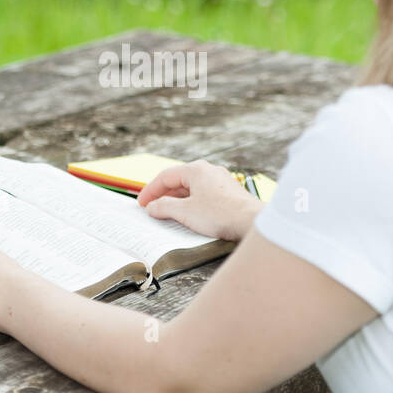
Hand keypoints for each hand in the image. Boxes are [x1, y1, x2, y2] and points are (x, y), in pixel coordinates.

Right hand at [137, 160, 261, 241]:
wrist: (251, 222)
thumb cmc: (220, 214)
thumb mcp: (184, 212)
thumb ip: (164, 207)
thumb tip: (152, 207)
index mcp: (196, 170)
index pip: (165, 176)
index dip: (150, 190)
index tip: (142, 203)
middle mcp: (209, 171)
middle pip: (179, 181)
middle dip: (163, 195)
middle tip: (152, 208)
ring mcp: (220, 181)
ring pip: (192, 188)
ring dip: (177, 200)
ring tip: (167, 214)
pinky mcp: (228, 193)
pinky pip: (204, 195)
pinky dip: (191, 203)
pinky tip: (189, 215)